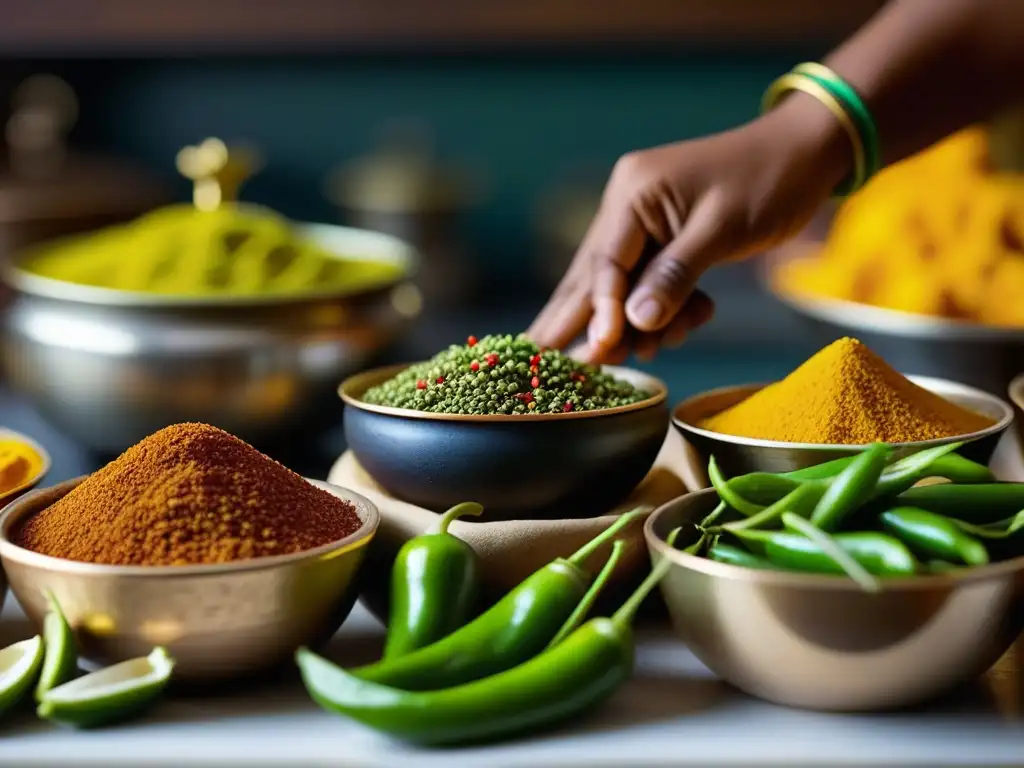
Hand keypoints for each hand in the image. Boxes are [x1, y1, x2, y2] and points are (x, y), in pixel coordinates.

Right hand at [528, 93, 850, 362]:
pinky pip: (648, 282)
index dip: (602, 310)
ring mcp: (641, 220)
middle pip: (593, 274)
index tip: (599, 350)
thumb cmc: (769, 181)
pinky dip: (663, 308)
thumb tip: (635, 321)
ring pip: (620, 285)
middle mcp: (626, 204)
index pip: (606, 262)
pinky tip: (683, 326)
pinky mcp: (661, 236)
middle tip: (548, 363)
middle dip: (583, 321)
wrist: (805, 152)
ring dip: (634, 323)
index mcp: (634, 191)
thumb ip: (675, 275)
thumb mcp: (723, 229)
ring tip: (642, 355)